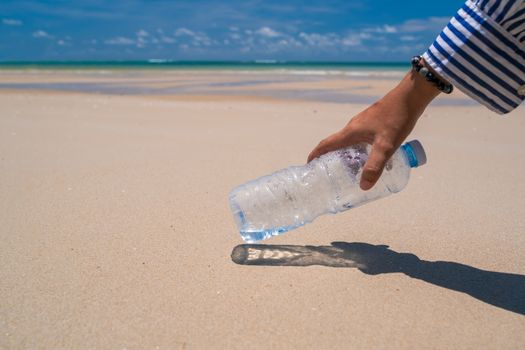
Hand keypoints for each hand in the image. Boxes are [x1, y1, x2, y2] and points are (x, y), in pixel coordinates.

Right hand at [307, 66, 440, 189]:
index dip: (315, 155)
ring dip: (345, 154)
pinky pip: (359, 138)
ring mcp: (363, 123)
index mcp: (350, 132)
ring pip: (348, 142)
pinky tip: (370, 156)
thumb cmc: (396, 119)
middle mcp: (353, 127)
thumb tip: (363, 187)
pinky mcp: (373, 122)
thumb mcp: (386, 146)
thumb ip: (375, 166)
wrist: (411, 96)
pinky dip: (357, 149)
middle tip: (331, 174)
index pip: (326, 144)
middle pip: (335, 144)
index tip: (309, 166)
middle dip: (329, 159)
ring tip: (350, 169)